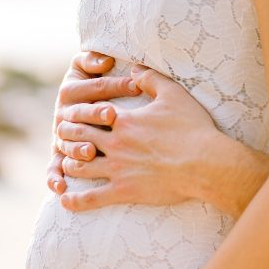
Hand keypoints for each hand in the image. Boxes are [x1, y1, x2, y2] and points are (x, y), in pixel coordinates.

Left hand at [56, 65, 217, 212]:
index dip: (78, 112)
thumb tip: (134, 68)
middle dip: (67, 136)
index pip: (88, 112)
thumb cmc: (192, 128)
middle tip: (64, 137)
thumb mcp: (173, 94)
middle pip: (77, 137)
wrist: (205, 163)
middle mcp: (114, 144)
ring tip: (66, 163)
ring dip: (68, 163)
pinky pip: (91, 198)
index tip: (73, 114)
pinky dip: (74, 199)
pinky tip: (64, 199)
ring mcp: (117, 169)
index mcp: (123, 120)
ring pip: (78, 166)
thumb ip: (150, 78)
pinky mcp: (123, 191)